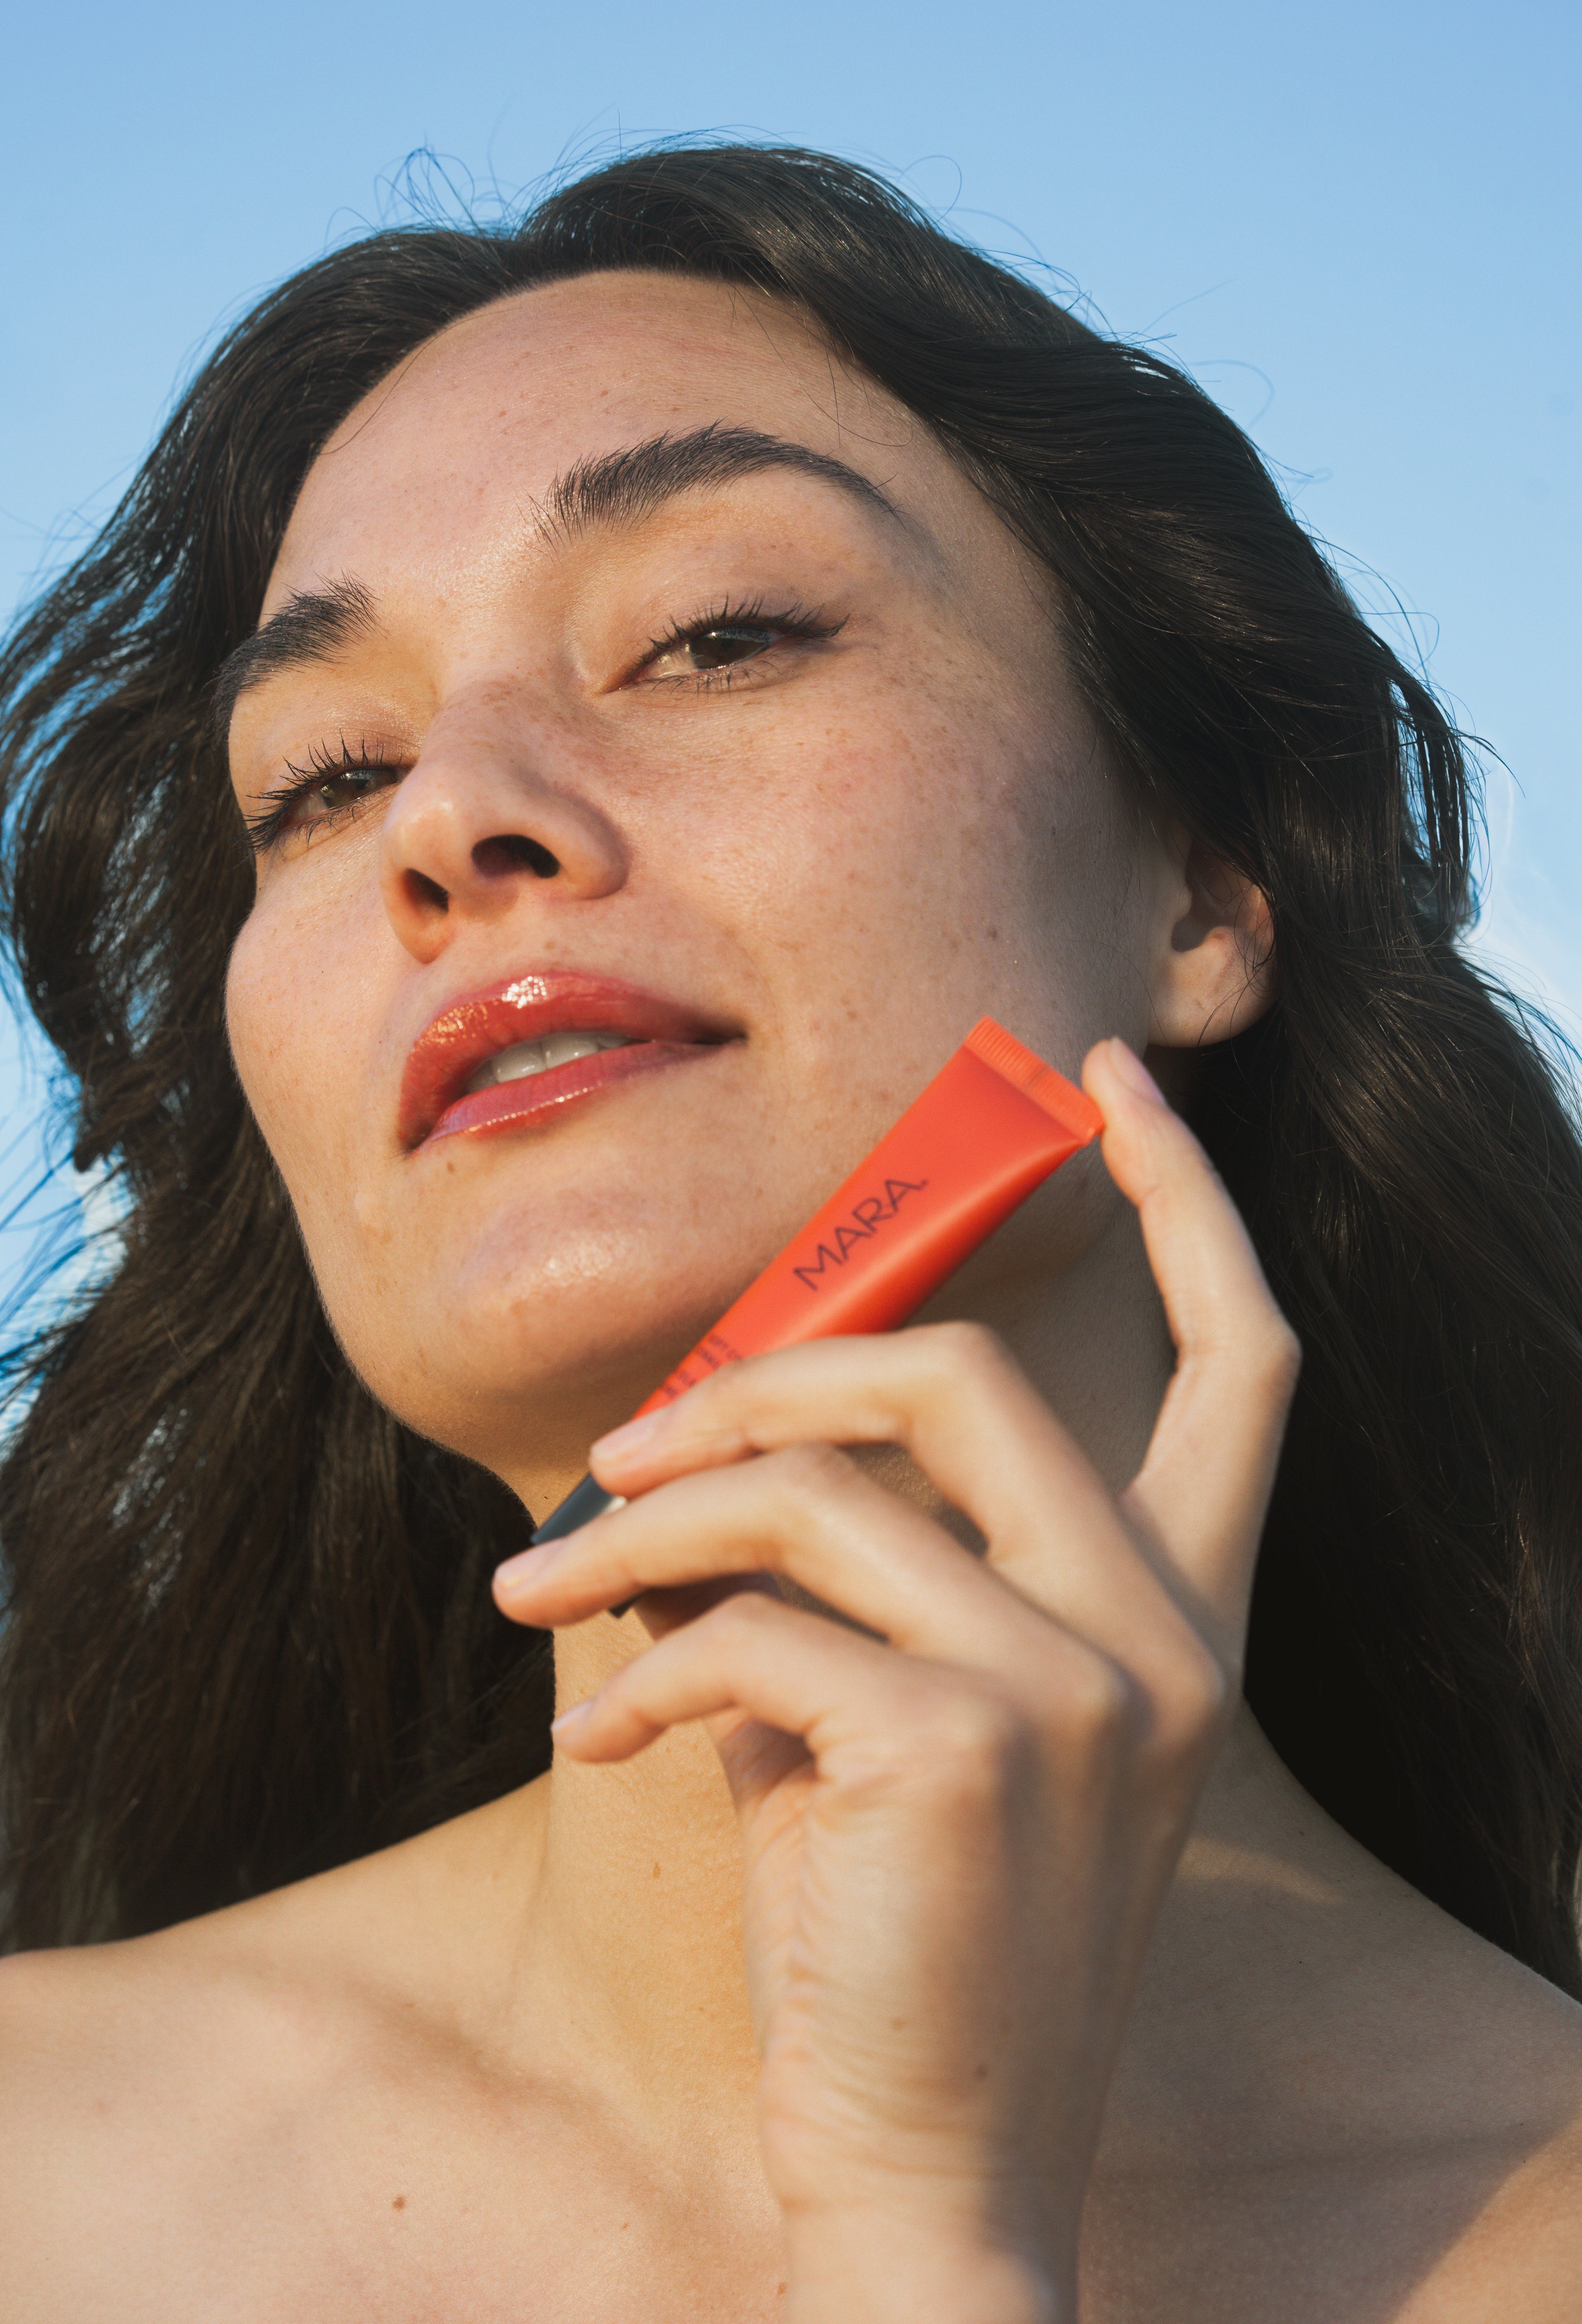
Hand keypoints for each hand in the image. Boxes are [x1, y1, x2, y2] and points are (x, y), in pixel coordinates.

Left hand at [493, 1038, 1299, 2323]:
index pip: (1248, 1359)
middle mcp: (1166, 1635)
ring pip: (825, 1490)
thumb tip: (719, 1427)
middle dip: (781, 1369)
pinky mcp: (961, 1746)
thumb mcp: (914, 1716)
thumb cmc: (903, 1931)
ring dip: (657, 1523)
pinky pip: (753, 1627)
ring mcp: (1083, 1688)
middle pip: (970, 1372)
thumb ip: (875, 1566)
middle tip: (641, 1442)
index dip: (1193, 1198)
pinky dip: (641, 1675)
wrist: (933, 2174)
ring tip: (549, 1586)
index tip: (1112, 1081)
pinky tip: (604, 1750)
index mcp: (1183, 1614)